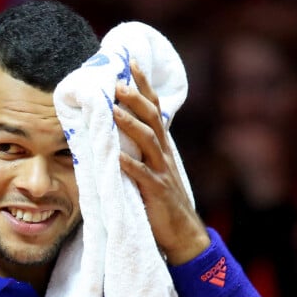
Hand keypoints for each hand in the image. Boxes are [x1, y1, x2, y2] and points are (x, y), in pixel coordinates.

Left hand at [113, 62, 209, 263]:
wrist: (183, 234)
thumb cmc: (164, 201)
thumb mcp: (156, 169)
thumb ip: (144, 149)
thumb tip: (122, 129)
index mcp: (162, 147)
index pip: (153, 110)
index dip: (144, 87)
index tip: (131, 63)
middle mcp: (164, 154)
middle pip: (152, 120)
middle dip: (136, 99)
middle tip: (119, 81)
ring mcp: (161, 172)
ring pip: (148, 142)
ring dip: (130, 124)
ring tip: (113, 110)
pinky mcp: (156, 192)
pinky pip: (142, 175)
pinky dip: (129, 164)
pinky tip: (116, 156)